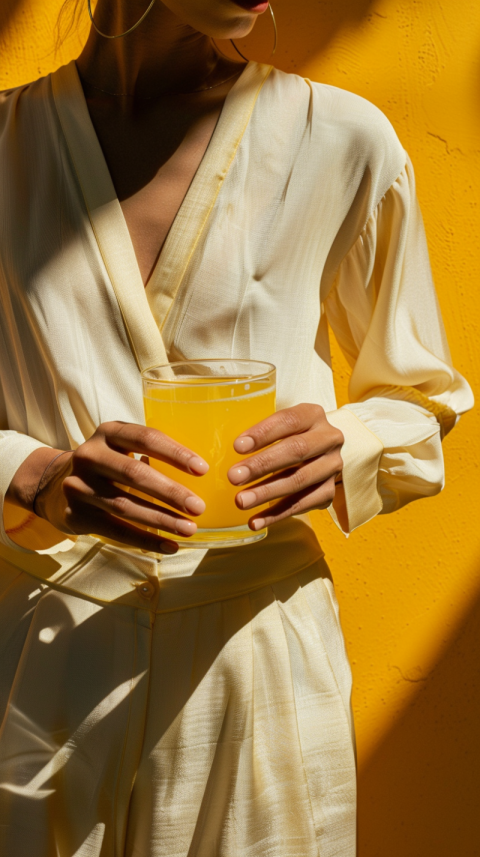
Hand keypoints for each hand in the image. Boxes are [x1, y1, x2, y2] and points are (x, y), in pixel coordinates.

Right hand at [14, 422, 209, 554]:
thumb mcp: (120, 446)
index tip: (202, 469)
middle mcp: (90, 455)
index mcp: (108, 432)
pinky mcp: (76, 514)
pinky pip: (116, 530)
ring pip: (126, 506)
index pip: (146, 438)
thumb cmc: (106, 463)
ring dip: (162, 520)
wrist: (54, 483)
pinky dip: (145, 540)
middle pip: (135, 475)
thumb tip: (198, 473)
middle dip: (171, 492)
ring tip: (189, 529)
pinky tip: (169, 546)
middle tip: (198, 507)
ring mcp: (80, 486)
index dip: (175, 453)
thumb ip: (149, 452)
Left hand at [228, 404, 343, 530]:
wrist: (323, 453)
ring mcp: (332, 466)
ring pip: (299, 480)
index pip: (289, 420)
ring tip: (241, 501)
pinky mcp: (330, 491)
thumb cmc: (291, 436)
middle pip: (296, 450)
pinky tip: (255, 521)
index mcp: (313, 415)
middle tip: (233, 477)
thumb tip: (224, 448)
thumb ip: (261, 433)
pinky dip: (277, 515)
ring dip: (267, 493)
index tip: (237, 447)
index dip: (263, 433)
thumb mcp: (281, 425)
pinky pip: (303, 505)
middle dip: (262, 465)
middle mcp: (328, 439)